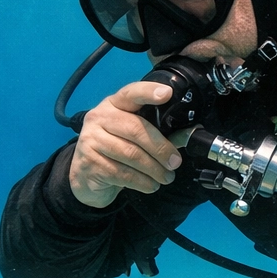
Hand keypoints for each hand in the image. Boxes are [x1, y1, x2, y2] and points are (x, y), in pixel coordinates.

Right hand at [68, 81, 184, 208]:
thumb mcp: (137, 137)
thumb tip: (191, 133)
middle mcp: (99, 117)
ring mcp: (91, 139)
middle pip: (135, 129)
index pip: (130, 93)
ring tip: (166, 177)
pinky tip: (151, 185)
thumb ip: (163, 133)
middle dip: (160, 148)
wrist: (85, 176)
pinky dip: (142, 182)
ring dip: (154, 169)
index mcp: (114, 104)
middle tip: (175, 163)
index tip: (167, 93)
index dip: (148, 92)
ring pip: (131, 154)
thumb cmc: (116, 151)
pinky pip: (122, 173)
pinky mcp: (90, 162)